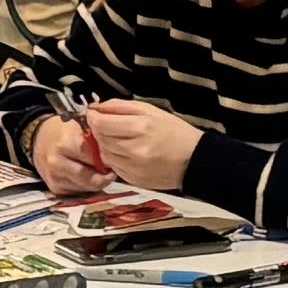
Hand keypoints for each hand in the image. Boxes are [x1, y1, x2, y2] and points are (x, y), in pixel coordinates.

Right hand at [25, 113, 110, 201]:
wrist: (39, 141)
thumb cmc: (64, 131)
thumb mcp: (80, 125)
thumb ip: (96, 137)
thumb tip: (117, 149)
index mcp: (64, 144)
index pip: (94, 157)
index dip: (108, 158)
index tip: (116, 156)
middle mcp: (57, 164)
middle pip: (92, 179)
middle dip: (105, 175)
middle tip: (112, 168)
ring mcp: (56, 179)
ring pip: (89, 188)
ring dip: (98, 181)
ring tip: (100, 170)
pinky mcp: (56, 190)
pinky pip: (80, 192)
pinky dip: (87, 185)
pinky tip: (87, 175)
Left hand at [82, 99, 203, 192]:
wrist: (194, 159)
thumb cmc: (173, 131)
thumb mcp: (149, 110)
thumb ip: (120, 107)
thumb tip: (96, 108)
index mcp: (140, 127)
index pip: (101, 124)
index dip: (93, 118)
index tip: (93, 114)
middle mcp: (135, 149)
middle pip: (101, 140)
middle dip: (99, 132)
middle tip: (106, 126)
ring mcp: (134, 167)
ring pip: (104, 155)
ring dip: (106, 146)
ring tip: (119, 140)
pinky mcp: (134, 180)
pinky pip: (114, 168)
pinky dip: (115, 159)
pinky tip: (127, 153)